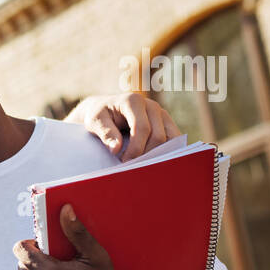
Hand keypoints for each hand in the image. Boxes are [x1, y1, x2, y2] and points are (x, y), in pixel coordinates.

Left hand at [66, 92, 181, 160]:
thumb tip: (115, 149)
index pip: (142, 128)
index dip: (136, 149)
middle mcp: (151, 106)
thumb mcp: (95, 121)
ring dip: (159, 154)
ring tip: (143, 166)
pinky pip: (174, 139)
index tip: (125, 163)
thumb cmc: (99, 115)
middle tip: (133, 168)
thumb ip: (105, 133)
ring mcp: (161, 113)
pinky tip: (154, 162)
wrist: (106, 109)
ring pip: (170, 138)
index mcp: (133, 101)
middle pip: (158, 135)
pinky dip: (167, 151)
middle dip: (146, 154)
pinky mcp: (166, 122)